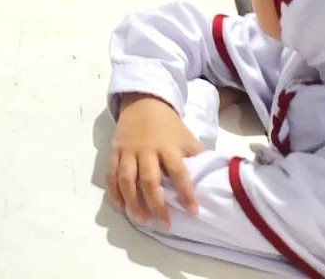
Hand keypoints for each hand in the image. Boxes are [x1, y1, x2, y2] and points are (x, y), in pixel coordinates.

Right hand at [107, 94, 202, 227]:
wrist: (143, 101)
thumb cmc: (168, 125)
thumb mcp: (186, 137)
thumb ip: (196, 157)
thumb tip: (213, 177)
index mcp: (167, 146)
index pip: (178, 172)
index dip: (186, 193)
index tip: (193, 212)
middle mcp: (146, 150)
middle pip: (149, 180)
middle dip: (157, 205)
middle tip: (164, 224)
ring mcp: (128, 151)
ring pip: (127, 180)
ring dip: (134, 202)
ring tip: (143, 220)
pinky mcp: (115, 151)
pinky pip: (111, 174)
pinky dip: (114, 192)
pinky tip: (121, 207)